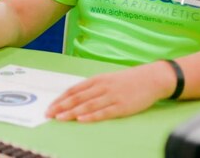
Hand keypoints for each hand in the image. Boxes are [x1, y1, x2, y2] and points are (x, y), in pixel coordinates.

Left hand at [46, 61, 173, 121]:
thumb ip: (92, 88)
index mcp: (96, 80)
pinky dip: (91, 116)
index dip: (60, 99)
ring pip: (87, 105)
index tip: (50, 107)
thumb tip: (75, 97)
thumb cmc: (127, 81)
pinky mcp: (122, 106)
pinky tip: (81, 120)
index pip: (73, 90)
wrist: (151, 79)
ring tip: (60, 118)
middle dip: (61, 106)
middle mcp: (101, 87)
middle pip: (77, 98)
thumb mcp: (106, 79)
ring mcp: (111, 96)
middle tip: (49, 114)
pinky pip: (104, 112)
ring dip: (72, 112)